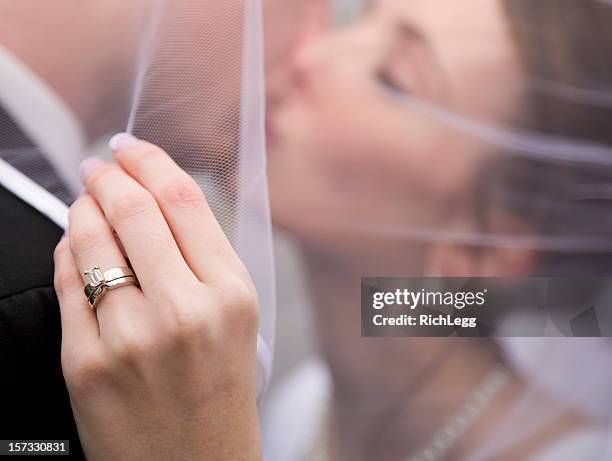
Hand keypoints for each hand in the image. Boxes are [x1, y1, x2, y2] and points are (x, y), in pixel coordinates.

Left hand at [53, 137, 261, 460]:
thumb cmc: (219, 396)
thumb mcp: (238, 319)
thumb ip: (202, 258)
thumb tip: (155, 201)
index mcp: (232, 294)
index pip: (183, 200)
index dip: (150, 161)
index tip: (132, 148)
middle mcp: (185, 310)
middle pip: (134, 208)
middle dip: (108, 174)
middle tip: (100, 166)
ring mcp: (132, 336)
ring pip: (91, 237)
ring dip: (82, 207)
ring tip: (85, 201)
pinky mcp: (87, 362)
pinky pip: (66, 281)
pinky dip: (65, 251)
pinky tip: (74, 246)